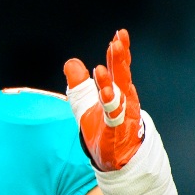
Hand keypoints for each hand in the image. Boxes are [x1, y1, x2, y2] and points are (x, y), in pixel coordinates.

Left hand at [63, 29, 143, 170]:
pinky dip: (110, 108)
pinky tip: (105, 95)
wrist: (113, 159)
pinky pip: (113, 119)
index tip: (120, 35)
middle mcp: (123, 101)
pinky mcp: (114, 133)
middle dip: (119, 60)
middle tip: (117, 42)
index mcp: (117, 91)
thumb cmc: (101, 129)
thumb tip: (71, 63)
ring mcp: (121, 117)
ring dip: (110, 83)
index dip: (119, 53)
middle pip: (121, 77)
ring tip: (101, 69)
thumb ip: (79, 83)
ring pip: (116, 97)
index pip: (118, 68)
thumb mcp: (85, 103)